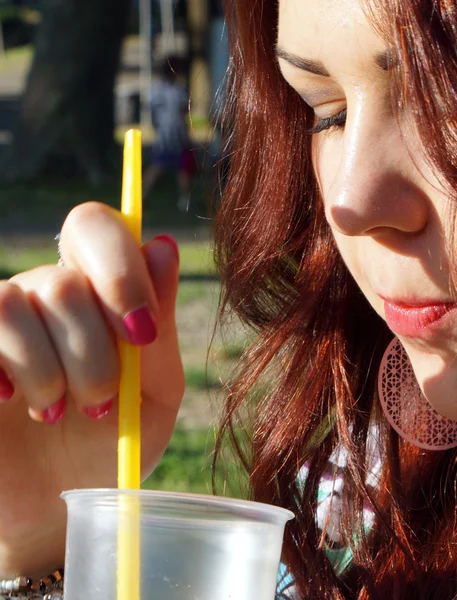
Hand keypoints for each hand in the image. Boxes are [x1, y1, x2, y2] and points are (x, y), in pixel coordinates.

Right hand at [0, 202, 184, 575]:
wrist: (60, 503)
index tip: (141, 334)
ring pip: (15, 303)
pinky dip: (7, 373)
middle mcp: (43, 294)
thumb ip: (159, 325)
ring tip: (61, 413)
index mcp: (98, 292)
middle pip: (63, 282)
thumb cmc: (114, 442)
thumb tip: (162, 245)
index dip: (121, 271)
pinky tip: (13, 403)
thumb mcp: (154, 391)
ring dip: (50, 372)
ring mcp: (0, 320)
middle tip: (102, 401)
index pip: (97, 226)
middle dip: (93, 352)